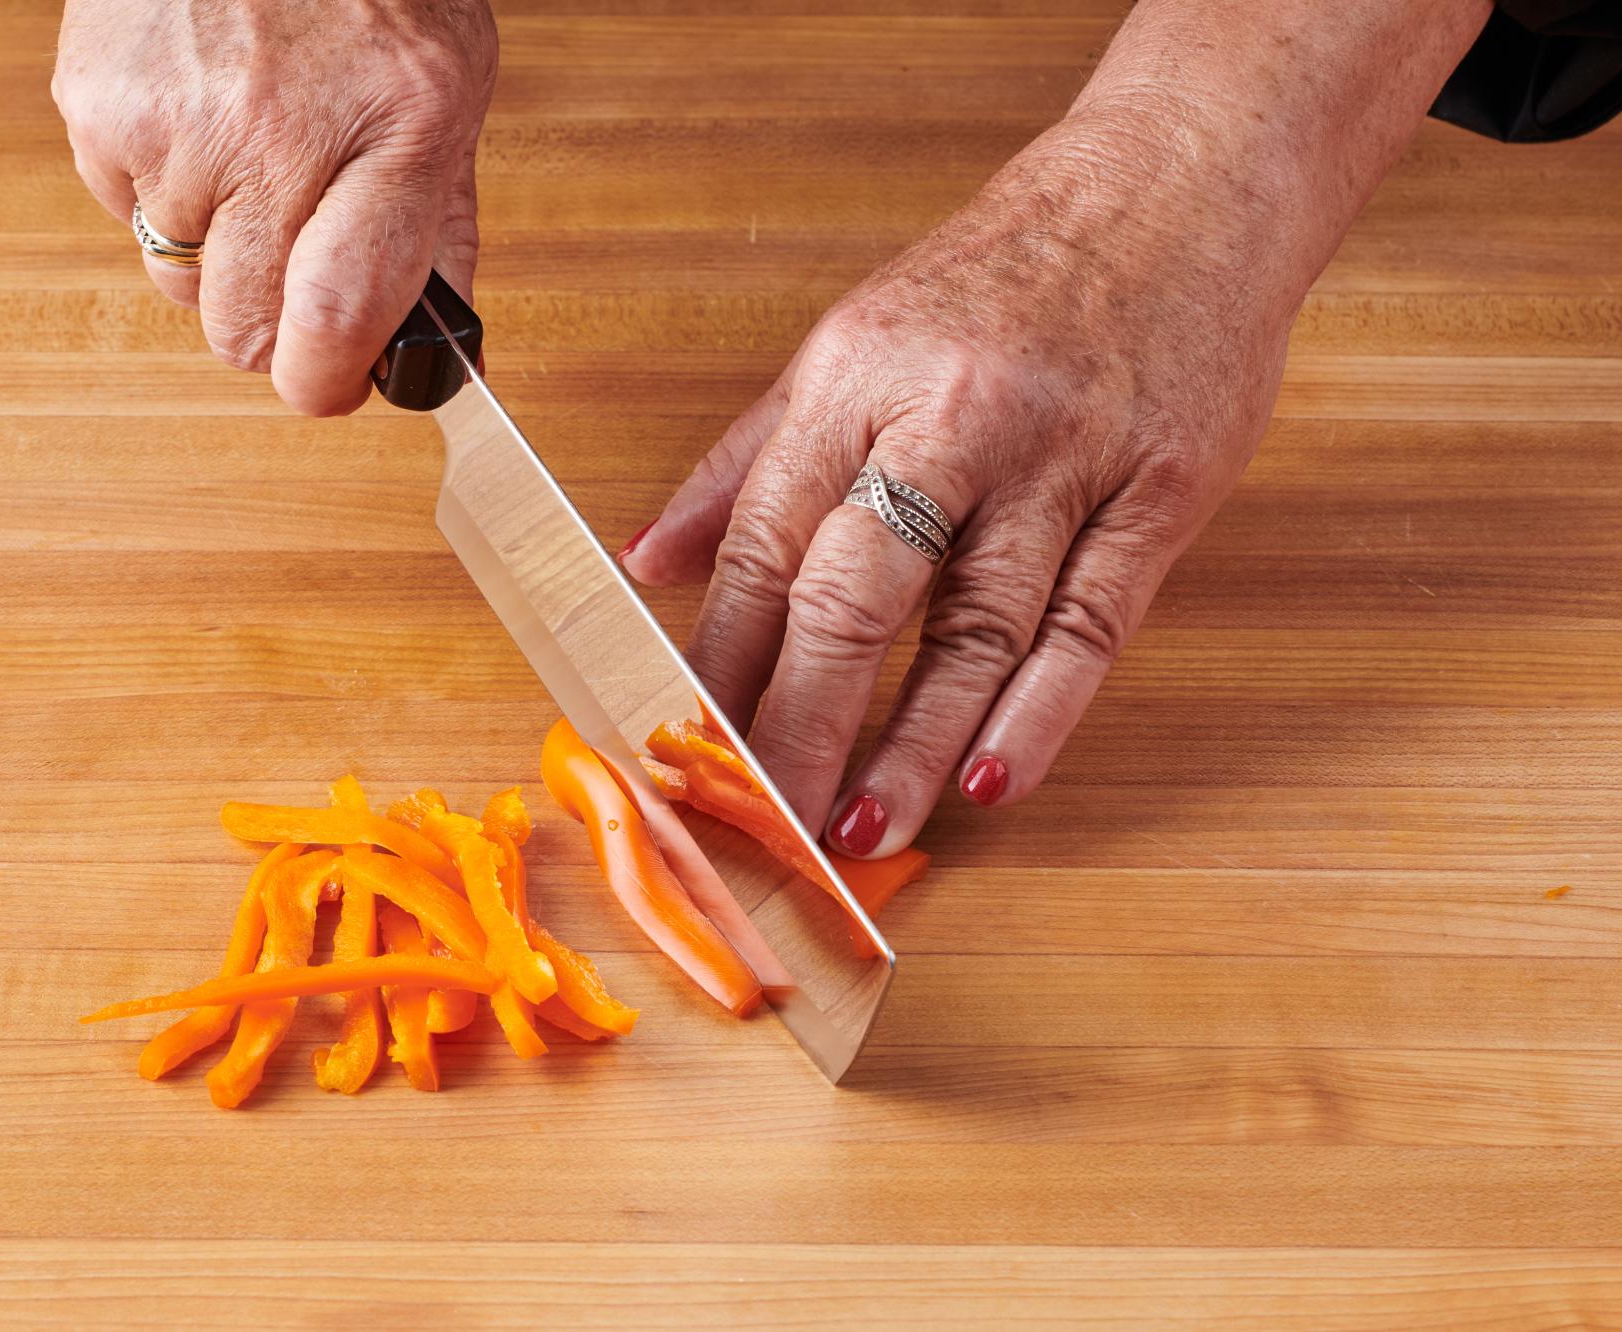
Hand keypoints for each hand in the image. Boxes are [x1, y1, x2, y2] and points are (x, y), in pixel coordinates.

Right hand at [53, 0, 496, 413]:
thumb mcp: (444, 92)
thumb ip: (443, 232)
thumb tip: (451, 362)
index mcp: (398, 124)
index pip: (336, 314)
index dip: (326, 381)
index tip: (333, 387)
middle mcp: (278, 128)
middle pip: (244, 326)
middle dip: (272, 325)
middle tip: (295, 262)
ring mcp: (176, 119)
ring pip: (178, 279)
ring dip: (212, 250)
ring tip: (246, 155)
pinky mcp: (97, 105)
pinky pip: (123, 211)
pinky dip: (159, 187)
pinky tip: (196, 113)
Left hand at [622, 112, 1297, 856]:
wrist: (1181, 185)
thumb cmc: (1004, 276)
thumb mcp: (850, 344)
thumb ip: (746, 464)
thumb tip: (645, 564)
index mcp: (854, 379)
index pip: (766, 544)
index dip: (721, 659)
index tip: (688, 748)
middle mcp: (950, 418)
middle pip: (855, 593)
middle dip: (799, 722)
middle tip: (766, 823)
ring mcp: (1063, 456)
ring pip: (974, 625)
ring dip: (913, 743)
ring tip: (861, 829)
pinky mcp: (1160, 488)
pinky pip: (1091, 620)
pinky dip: (1041, 710)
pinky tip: (993, 779)